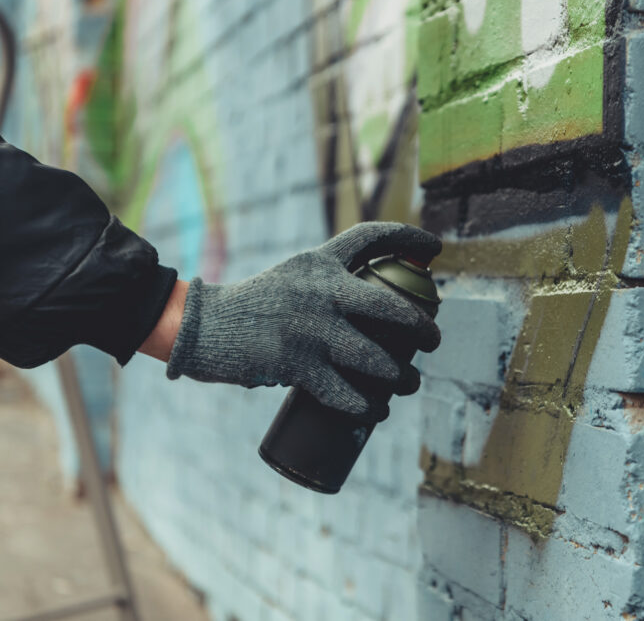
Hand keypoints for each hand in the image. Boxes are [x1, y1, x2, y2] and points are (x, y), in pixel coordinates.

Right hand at [165, 222, 441, 421]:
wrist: (203, 327)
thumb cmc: (256, 304)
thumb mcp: (294, 275)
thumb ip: (330, 280)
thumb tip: (379, 305)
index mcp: (320, 262)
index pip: (371, 237)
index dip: (408, 237)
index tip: (435, 247)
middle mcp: (321, 291)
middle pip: (392, 308)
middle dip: (422, 328)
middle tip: (433, 340)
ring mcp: (312, 330)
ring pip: (377, 360)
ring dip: (402, 378)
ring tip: (409, 382)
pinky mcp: (298, 366)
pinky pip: (347, 395)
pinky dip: (367, 407)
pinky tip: (377, 411)